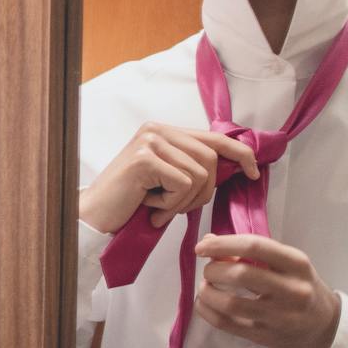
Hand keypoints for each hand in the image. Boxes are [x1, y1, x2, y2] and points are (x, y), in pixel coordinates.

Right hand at [77, 122, 259, 234]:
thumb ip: (191, 167)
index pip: (214, 137)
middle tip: (175, 209)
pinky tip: (150, 207)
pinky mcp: (145, 158)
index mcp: (164, 132)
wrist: (94, 217)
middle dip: (203, 192)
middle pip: (211, 159)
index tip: (253, 172)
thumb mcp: (166, 179)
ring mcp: (150, 141)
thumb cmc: (130, 202)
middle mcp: (157, 130)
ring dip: (184, 201)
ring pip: (199, 174)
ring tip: (158, 207)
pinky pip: (183, 184)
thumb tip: (234, 167)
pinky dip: (171, 204)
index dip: (239, 154)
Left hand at [193, 234, 341, 347]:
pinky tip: (204, 303)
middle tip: (208, 270)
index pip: (255, 247)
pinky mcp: (266, 337)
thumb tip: (209, 242)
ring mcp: (280, 317)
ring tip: (206, 287)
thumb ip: (252, 251)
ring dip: (208, 292)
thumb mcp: (287, 264)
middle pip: (241, 275)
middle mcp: (292, 290)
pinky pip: (227, 324)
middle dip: (214, 270)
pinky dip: (207, 312)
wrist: (326, 328)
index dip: (223, 245)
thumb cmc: (301, 287)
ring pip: (231, 303)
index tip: (202, 247)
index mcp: (297, 264)